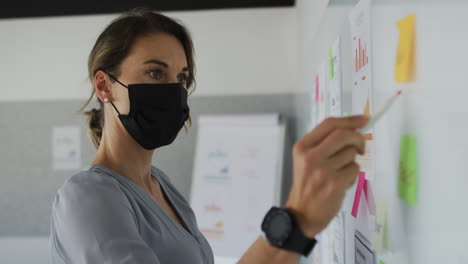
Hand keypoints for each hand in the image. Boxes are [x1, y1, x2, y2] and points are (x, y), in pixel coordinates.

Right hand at [285, 116, 367, 237]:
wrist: (301, 213)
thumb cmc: (307, 185)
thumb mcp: (306, 159)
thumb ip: (325, 143)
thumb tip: (355, 128)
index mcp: (302, 147)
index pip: (329, 124)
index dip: (350, 120)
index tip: (363, 120)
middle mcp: (311, 156)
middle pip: (344, 134)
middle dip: (358, 138)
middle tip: (360, 147)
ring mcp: (323, 170)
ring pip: (351, 154)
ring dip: (352, 162)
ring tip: (340, 173)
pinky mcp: (335, 183)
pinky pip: (355, 169)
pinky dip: (352, 176)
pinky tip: (342, 183)